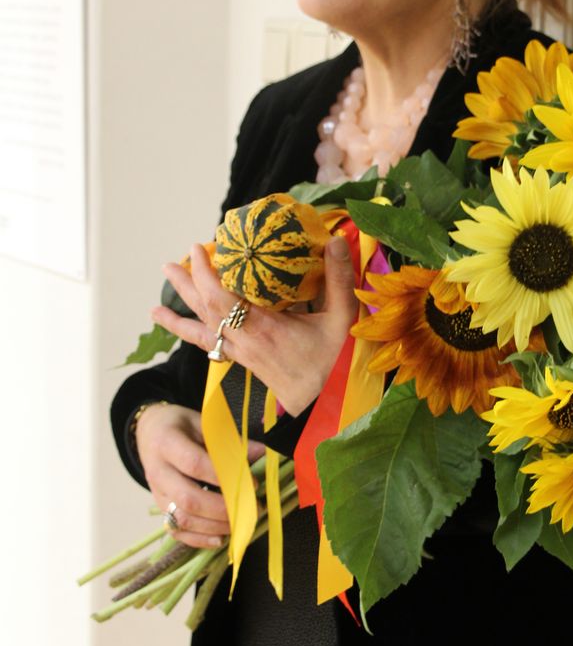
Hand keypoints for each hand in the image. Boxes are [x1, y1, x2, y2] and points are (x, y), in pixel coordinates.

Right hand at [134, 403, 265, 548]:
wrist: (149, 432)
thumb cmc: (181, 426)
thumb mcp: (204, 423)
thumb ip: (230, 441)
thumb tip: (262, 454)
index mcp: (167, 443)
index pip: (194, 464)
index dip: (224, 477)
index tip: (252, 484)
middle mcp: (158, 471)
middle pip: (188, 498)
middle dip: (222, 509)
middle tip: (251, 509)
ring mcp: (156, 493)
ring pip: (181, 519)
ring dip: (214, 527)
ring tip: (241, 524)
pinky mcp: (160, 508)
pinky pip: (175, 531)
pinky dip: (198, 540)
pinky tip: (221, 539)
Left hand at [151, 235, 357, 416]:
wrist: (329, 406)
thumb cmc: (337, 362)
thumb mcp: (343, 318)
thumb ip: (340, 278)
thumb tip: (338, 239)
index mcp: (264, 328)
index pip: (222, 299)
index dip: (205, 273)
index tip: (199, 248)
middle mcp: (246, 342)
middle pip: (205, 311)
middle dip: (186, 287)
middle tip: (168, 265)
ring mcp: (243, 354)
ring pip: (204, 331)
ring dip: (180, 316)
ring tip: (155, 308)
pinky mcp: (246, 362)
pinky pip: (212, 347)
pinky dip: (194, 336)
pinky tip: (183, 330)